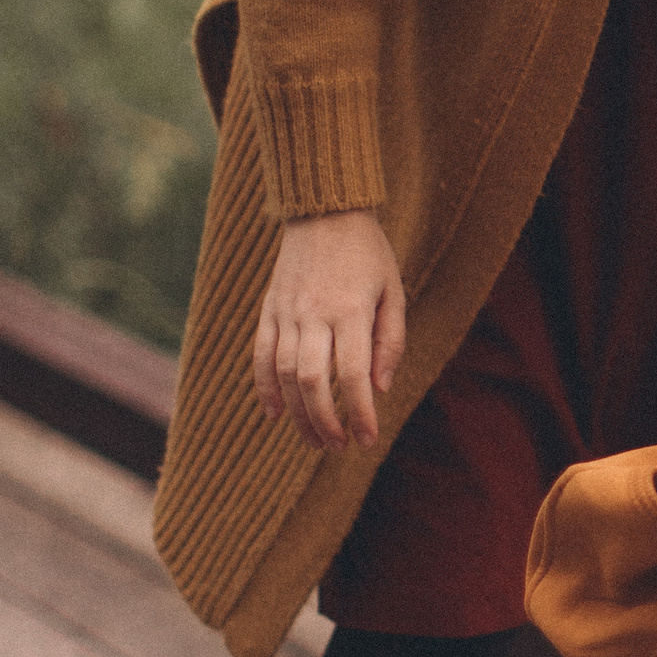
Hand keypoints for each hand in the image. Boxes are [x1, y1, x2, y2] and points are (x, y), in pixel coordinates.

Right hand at [254, 210, 406, 449]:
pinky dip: (265, 388)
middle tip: (338, 446)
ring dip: (298, 414)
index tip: (367, 439)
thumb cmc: (368, 253)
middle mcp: (315, 313)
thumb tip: (380, 388)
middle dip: (325, 422)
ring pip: (285, 374)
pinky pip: (261, 355)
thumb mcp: (394, 291)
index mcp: (352, 309)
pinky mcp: (269, 309)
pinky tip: (275, 414)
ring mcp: (287, 311)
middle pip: (313, 382)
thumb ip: (390, 341)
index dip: (359, 412)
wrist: (324, 210)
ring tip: (315, 439)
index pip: (354, 374)